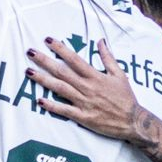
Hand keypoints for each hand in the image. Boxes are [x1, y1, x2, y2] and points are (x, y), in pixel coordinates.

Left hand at [26, 38, 150, 143]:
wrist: (133, 121)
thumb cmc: (126, 98)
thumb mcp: (120, 74)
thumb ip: (108, 58)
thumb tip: (101, 41)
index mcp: (95, 76)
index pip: (74, 59)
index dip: (60, 49)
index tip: (48, 40)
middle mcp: (87, 88)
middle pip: (62, 72)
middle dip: (45, 61)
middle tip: (30, 52)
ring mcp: (84, 103)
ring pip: (60, 89)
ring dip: (43, 80)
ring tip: (29, 72)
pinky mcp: (83, 117)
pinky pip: (65, 111)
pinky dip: (52, 106)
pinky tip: (39, 100)